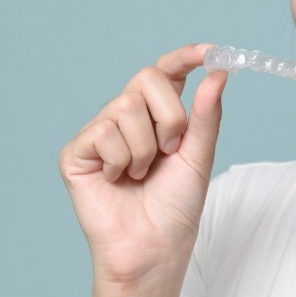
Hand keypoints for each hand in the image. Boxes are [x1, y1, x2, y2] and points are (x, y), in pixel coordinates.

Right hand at [59, 44, 226, 296]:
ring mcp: (101, 130)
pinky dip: (122, 160)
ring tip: (143, 172)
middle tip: (172, 149)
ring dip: (147, 147)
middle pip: (146, 77)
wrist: (155, 245)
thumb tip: (217, 73)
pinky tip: (119, 179)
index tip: (209, 51)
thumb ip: (205, 113)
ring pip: (126, 107)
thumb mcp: (199, 153)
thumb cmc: (177, 203)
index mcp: (158, 113)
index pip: (167, 71)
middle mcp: (128, 115)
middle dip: (170, 114)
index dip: (185, 56)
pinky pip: (104, 132)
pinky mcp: (77, 151)